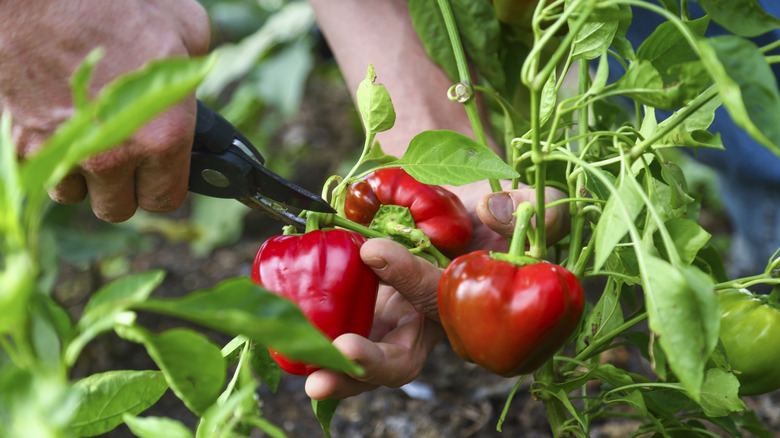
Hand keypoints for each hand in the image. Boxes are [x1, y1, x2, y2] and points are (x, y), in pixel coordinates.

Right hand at [0, 0, 209, 221]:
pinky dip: (49, 156)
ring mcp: (65, 154)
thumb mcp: (183, 29)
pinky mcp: (22, 145)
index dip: (163, 185)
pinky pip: (40, 171)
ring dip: (82, 176)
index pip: (166, 198)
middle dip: (122, 187)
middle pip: (118, 207)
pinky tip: (57, 125)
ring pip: (74, 194)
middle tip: (124, 156)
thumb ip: (196, 74)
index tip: (159, 172)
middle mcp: (115, 155)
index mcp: (162, 136)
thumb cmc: (113, 6)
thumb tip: (198, 88)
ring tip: (89, 137)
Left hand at [305, 184, 569, 399]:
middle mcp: (426, 323)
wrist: (450, 210)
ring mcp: (392, 322)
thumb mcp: (515, 207)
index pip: (436, 294)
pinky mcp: (365, 313)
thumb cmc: (485, 213)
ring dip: (335, 369)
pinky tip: (281, 331)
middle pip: (401, 358)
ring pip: (364, 361)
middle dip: (370, 365)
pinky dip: (312, 338)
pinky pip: (338, 335)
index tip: (373, 249)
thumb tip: (495, 210)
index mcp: (464, 300)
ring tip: (305, 370)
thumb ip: (525, 210)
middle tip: (338, 358)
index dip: (409, 276)